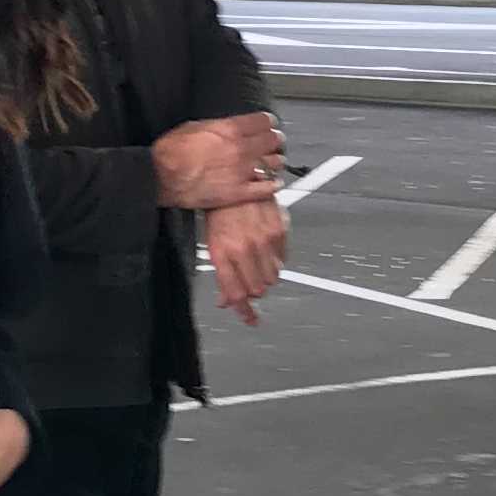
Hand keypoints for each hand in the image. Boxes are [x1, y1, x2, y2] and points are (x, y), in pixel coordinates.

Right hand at [151, 110, 285, 212]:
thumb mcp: (194, 126)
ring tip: (276, 160)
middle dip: (276, 140)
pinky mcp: (238, 193)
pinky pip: (265, 189)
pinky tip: (274, 183)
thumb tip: (226, 127)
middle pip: (271, 141)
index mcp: (230, 130)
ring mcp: (241, 172)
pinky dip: (272, 185)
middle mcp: (240, 149)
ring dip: (276, 161)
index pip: (262, 121)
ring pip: (273, 164)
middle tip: (277, 140)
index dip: (268, 121)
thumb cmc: (172, 152)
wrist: (162, 176)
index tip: (270, 123)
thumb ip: (217, 126)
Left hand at [205, 196, 285, 325]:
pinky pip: (283, 258)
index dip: (244, 311)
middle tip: (248, 284)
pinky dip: (276, 260)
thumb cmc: (220, 207)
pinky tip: (266, 251)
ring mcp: (264, 240)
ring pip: (272, 277)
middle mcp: (245, 248)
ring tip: (256, 265)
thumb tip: (225, 298)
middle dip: (252, 291)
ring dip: (265, 277)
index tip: (250, 319)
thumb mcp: (211, 242)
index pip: (237, 294)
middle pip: (257, 289)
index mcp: (224, 253)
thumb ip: (221, 273)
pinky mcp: (279, 230)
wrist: (236, 177)